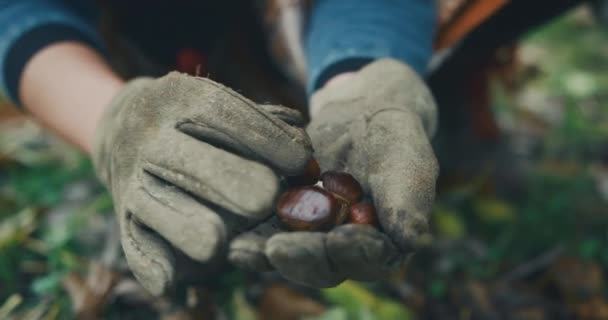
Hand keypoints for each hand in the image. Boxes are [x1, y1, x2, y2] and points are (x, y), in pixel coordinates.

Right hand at [92, 72, 311, 294]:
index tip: (301, 160)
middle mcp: (150, 135)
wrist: (123, 128)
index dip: (261, 135)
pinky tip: (169, 282)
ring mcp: (132, 176)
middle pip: (185, 158)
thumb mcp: (224, 106)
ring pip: (154, 202)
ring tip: (216, 243)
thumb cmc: (197, 122)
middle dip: (224, 177)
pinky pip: (132, 240)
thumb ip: (267, 124)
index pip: (219, 111)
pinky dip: (147, 262)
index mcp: (180, 99)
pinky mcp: (124, 213)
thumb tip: (305, 152)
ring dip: (183, 223)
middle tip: (264, 200)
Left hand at [228, 59, 438, 286]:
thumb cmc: (392, 133)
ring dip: (265, 255)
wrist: (360, 112)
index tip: (341, 241)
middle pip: (324, 266)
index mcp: (384, 242)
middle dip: (302, 259)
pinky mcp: (285, 218)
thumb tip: (410, 240)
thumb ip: (408, 196)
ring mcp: (313, 236)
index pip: (372, 259)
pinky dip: (249, 234)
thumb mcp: (407, 156)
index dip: (356, 253)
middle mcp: (346, 248)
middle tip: (279, 249)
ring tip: (242, 251)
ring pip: (290, 254)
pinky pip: (266, 230)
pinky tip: (230, 234)